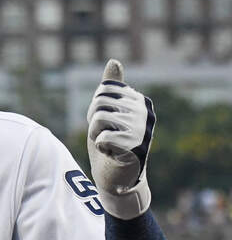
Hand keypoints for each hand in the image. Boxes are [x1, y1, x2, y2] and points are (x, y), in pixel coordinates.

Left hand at [86, 59, 154, 218]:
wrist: (116, 178)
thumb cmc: (110, 143)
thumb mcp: (107, 112)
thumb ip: (111, 89)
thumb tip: (113, 61)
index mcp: (140, 101)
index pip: (104, 91)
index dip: (96, 108)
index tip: (106, 123)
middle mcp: (146, 112)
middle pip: (100, 102)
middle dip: (94, 121)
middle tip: (106, 135)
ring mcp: (143, 129)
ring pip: (99, 118)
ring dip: (95, 134)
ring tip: (109, 145)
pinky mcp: (137, 146)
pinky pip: (102, 137)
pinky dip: (101, 147)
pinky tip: (112, 154)